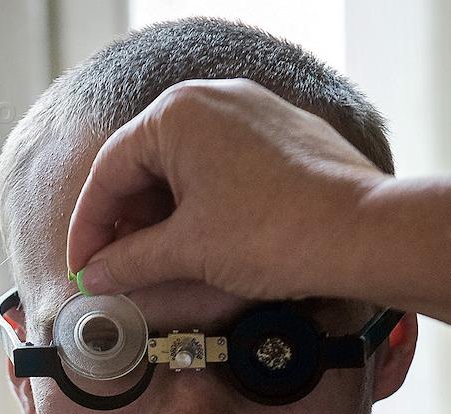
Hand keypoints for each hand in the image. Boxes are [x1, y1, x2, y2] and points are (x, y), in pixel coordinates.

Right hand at [66, 78, 387, 299]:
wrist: (365, 233)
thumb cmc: (276, 234)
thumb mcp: (188, 251)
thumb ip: (131, 261)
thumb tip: (96, 276)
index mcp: (176, 114)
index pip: (110, 172)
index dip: (90, 228)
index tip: (85, 268)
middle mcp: (211, 98)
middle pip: (145, 164)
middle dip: (128, 222)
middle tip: (120, 270)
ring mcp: (251, 111)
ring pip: (185, 165)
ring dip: (164, 215)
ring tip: (161, 262)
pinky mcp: (281, 132)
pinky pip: (223, 164)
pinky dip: (202, 202)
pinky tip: (203, 241)